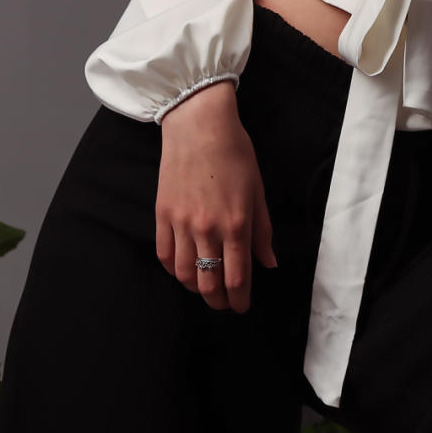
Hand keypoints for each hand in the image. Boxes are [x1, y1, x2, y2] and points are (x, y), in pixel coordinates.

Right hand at [155, 82, 278, 311]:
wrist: (199, 126)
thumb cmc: (235, 154)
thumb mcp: (258, 191)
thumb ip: (262, 231)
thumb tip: (269, 264)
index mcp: (237, 224)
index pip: (237, 277)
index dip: (240, 299)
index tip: (242, 307)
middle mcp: (208, 229)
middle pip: (209, 283)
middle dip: (219, 301)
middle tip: (225, 303)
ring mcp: (181, 223)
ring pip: (185, 274)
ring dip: (196, 289)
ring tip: (205, 288)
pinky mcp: (162, 214)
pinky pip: (164, 254)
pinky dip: (174, 269)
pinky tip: (184, 270)